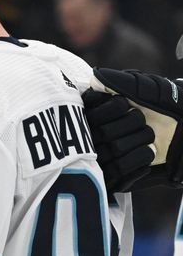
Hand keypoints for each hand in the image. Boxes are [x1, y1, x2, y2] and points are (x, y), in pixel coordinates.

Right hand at [90, 67, 182, 187]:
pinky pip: (121, 171)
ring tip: (149, 138)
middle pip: (105, 133)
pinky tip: (149, 151)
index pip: (95, 113)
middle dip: (134, 125)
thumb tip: (95, 79)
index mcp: (93, 110)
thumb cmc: (163, 103)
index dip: (117, 108)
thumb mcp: (143, 86)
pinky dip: (142, 157)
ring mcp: (101, 156)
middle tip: (145, 122)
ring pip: (116, 150)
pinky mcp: (112, 176)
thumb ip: (118, 81)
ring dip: (142, 140)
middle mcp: (91, 133)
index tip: (127, 104)